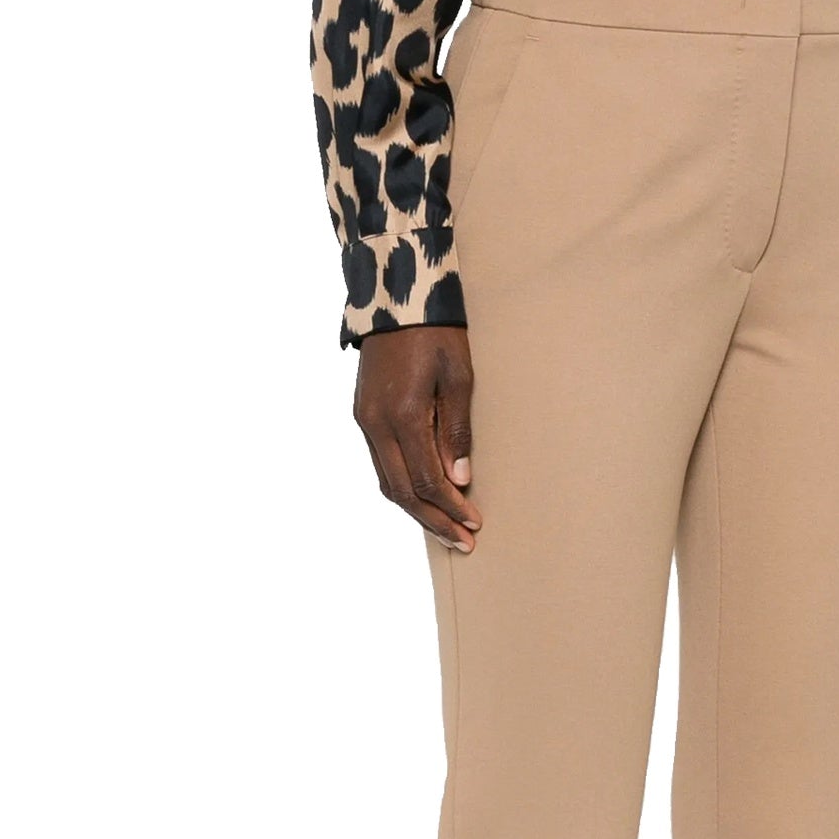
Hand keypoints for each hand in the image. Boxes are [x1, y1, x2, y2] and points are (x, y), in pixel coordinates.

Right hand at [352, 325, 482, 550]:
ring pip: (387, 482)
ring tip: (445, 528)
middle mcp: (376, 424)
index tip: (474, 523)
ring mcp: (365, 421)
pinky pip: (381, 464)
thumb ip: (456, 430)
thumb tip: (459, 479)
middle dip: (434, 520)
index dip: (451, 507)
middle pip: (402, 492)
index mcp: (402, 415)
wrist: (396, 297)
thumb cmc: (436, 332)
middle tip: (463, 542)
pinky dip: (403, 487)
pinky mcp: (363, 415)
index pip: (427, 480)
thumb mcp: (458, 376)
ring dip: (417, 509)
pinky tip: (423, 498)